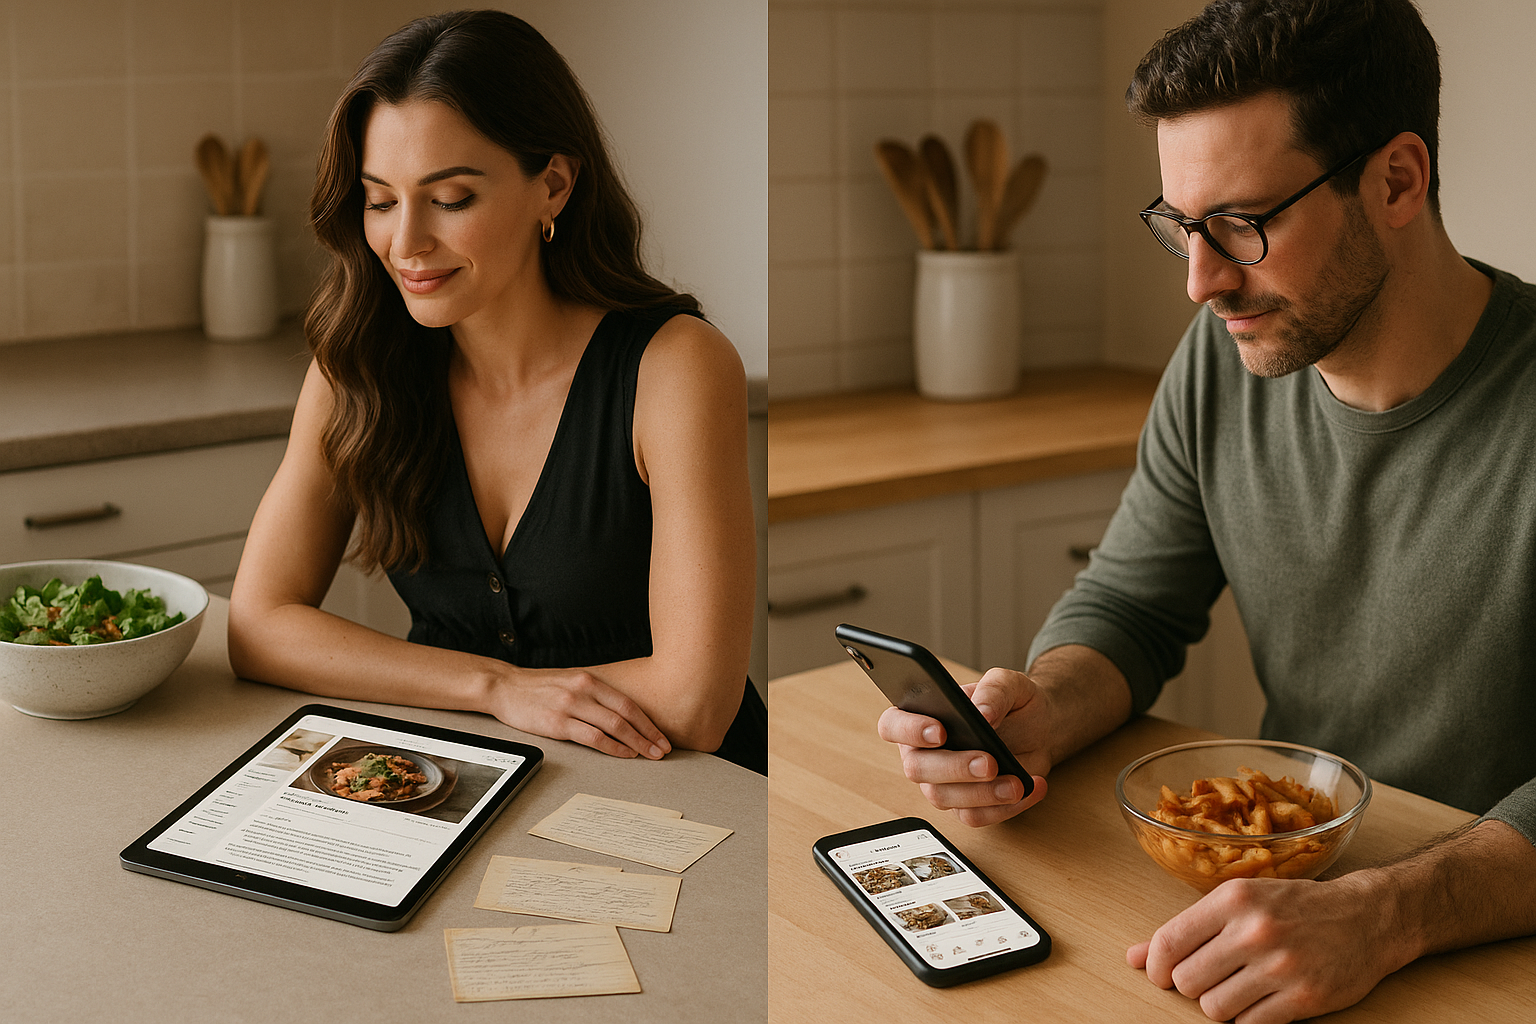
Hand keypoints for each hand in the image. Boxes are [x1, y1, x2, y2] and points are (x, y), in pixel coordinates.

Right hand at [487, 666, 672, 759]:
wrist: (505, 687)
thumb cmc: (539, 687)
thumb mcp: (571, 681)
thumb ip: (594, 693)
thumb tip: (622, 713)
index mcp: (590, 680)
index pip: (628, 703)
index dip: (648, 721)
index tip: (661, 736)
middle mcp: (584, 690)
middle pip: (626, 715)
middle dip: (648, 734)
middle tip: (663, 750)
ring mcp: (571, 706)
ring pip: (613, 727)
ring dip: (636, 743)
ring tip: (649, 755)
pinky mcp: (558, 722)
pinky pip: (592, 737)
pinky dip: (613, 747)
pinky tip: (624, 754)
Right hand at [875, 666, 1051, 825]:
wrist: (1039, 729)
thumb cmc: (1012, 703)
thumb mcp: (1008, 683)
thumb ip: (994, 690)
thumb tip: (983, 713)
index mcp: (921, 715)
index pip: (893, 725)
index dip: (909, 730)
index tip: (940, 731)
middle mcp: (924, 752)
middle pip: (917, 768)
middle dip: (954, 767)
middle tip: (989, 763)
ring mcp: (942, 782)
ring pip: (943, 797)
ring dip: (981, 794)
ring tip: (1017, 783)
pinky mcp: (966, 805)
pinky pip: (974, 816)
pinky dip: (1004, 808)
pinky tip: (1029, 790)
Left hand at [1127, 875, 1396, 1022]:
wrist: (1367, 917)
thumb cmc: (1295, 907)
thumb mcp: (1239, 902)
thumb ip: (1185, 930)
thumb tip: (1132, 957)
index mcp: (1233, 899)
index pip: (1169, 942)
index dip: (1155, 966)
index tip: (1160, 974)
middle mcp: (1255, 930)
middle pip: (1187, 981)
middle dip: (1191, 986)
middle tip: (1209, 978)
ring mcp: (1281, 966)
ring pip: (1214, 1008)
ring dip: (1219, 1005)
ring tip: (1237, 988)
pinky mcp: (1304, 998)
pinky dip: (1247, 1019)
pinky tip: (1259, 1000)